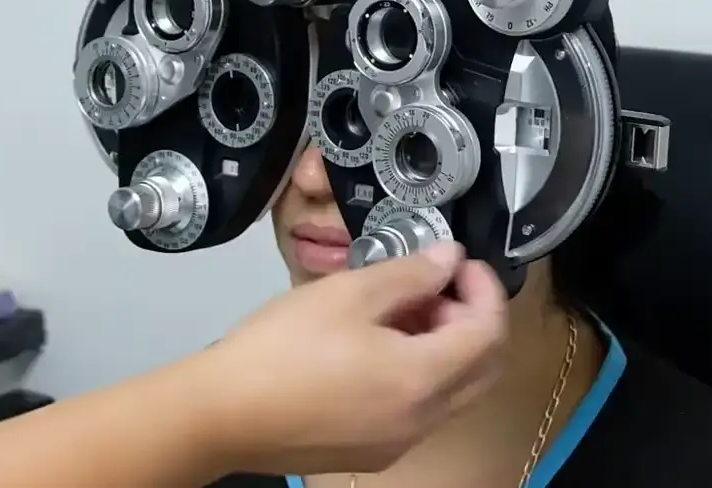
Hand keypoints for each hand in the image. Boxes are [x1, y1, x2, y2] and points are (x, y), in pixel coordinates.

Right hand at [188, 243, 509, 475]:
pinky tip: (374, 348)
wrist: (222, 413)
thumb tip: (449, 258)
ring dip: (445, 347)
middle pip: (483, 368)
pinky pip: (419, 412)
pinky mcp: (372, 452)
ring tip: (397, 311)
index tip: (459, 261)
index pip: (489, 332)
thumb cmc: (281, 347)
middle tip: (433, 286)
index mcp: (423, 379)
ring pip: (453, 393)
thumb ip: (409, 273)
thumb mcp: (347, 293)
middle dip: (471, 319)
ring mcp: (398, 443)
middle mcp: (422, 421)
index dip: (484, 288)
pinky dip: (419, 375)